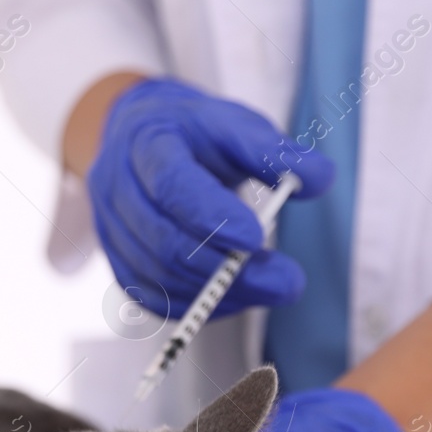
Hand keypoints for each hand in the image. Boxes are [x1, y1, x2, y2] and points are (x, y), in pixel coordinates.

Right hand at [86, 77, 333, 317]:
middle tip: (286, 281)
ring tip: (270, 286)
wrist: (144, 142)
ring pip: (159, 277)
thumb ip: (276, 152)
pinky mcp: (120, 263)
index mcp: (146, 142)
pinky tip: (237, 296)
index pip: (172, 186)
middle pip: (164, 241)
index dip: (212, 217)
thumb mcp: (236, 126)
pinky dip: (199, 305)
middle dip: (226, 269)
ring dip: (218, 292)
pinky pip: (155, 298)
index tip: (258, 239)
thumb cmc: (195, 135)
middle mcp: (117, 187)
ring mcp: (112, 229)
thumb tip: (320, 178)